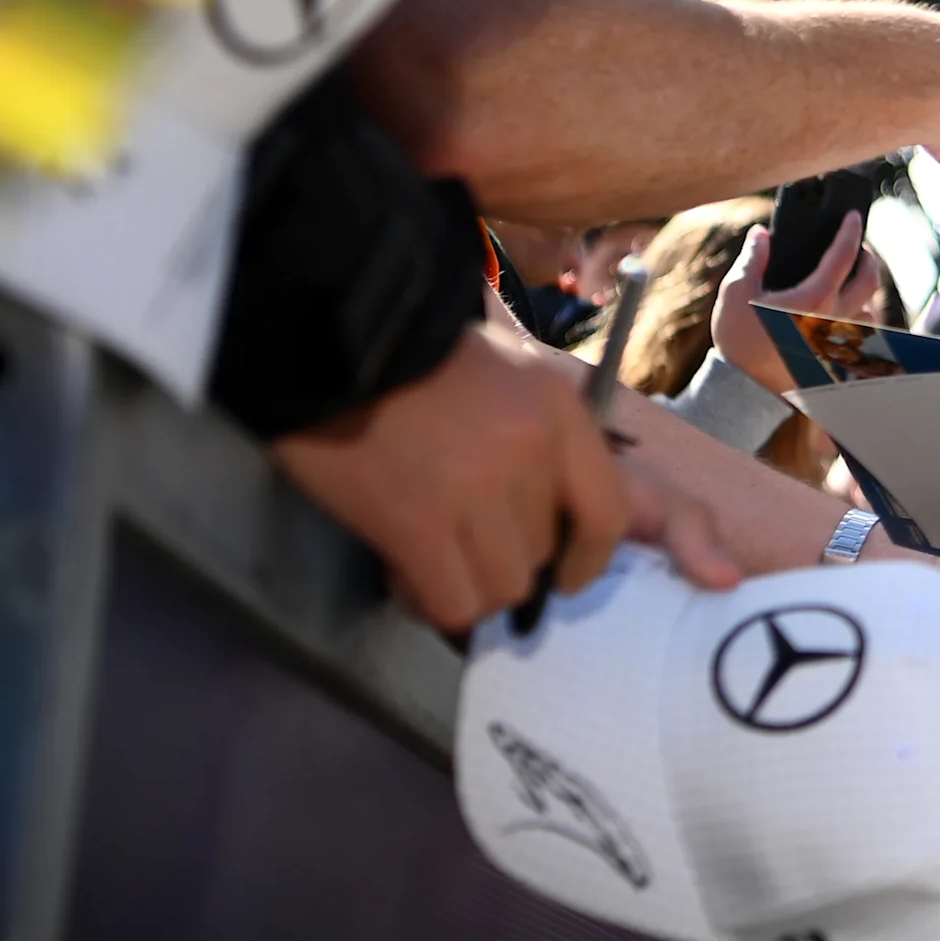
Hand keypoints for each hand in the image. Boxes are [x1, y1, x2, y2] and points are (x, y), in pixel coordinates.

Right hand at [270, 323, 629, 630]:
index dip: (587, 560)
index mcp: (558, 413)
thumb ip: (542, 436)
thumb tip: (545, 511)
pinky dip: (428, 602)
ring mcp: (475, 489)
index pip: (607, 514)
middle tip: (463, 546)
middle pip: (542, 553)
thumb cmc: (420, 353)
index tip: (561, 578)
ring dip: (469, 587)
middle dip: (505, 560)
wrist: (332, 337)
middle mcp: (530, 453)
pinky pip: (451, 601)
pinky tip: (403, 574)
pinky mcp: (416, 523)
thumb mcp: (511, 373)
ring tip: (431, 562)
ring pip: (501, 587)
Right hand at [712, 215, 887, 395]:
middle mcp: (835, 318)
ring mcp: (840, 342)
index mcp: (814, 297)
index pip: (844, 254)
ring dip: (865, 292)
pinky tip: (845, 314)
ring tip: (851, 281)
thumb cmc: (740, 340)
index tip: (853, 216)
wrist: (744, 389)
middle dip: (869, 257)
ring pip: (870, 311)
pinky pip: (861, 336)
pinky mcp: (838, 359)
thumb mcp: (736, 292)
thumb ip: (752, 259)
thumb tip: (761, 234)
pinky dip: (859, 319)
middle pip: (870, 280)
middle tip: (860, 247)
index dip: (850, 230)